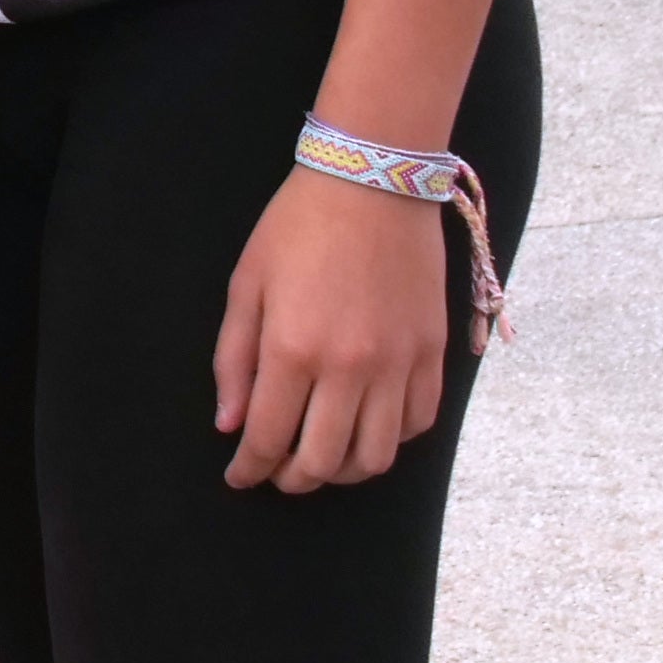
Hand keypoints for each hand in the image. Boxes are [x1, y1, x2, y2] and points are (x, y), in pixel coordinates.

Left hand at [212, 165, 454, 491]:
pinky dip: (389, 442)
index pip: (269, 439)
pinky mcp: (432, 355)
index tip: (239, 477)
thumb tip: (230, 424)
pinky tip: (365, 430)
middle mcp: (349, 368)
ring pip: (376, 457)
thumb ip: (234, 360)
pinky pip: (416, 424)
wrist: (374, 183)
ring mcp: (398, 364)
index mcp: (293, 349)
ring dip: (343, 472)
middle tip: (276, 474)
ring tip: (321, 460)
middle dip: (293, 480)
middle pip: (323, 461)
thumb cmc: (298, 227)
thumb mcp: (247, 285)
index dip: (250, 469)